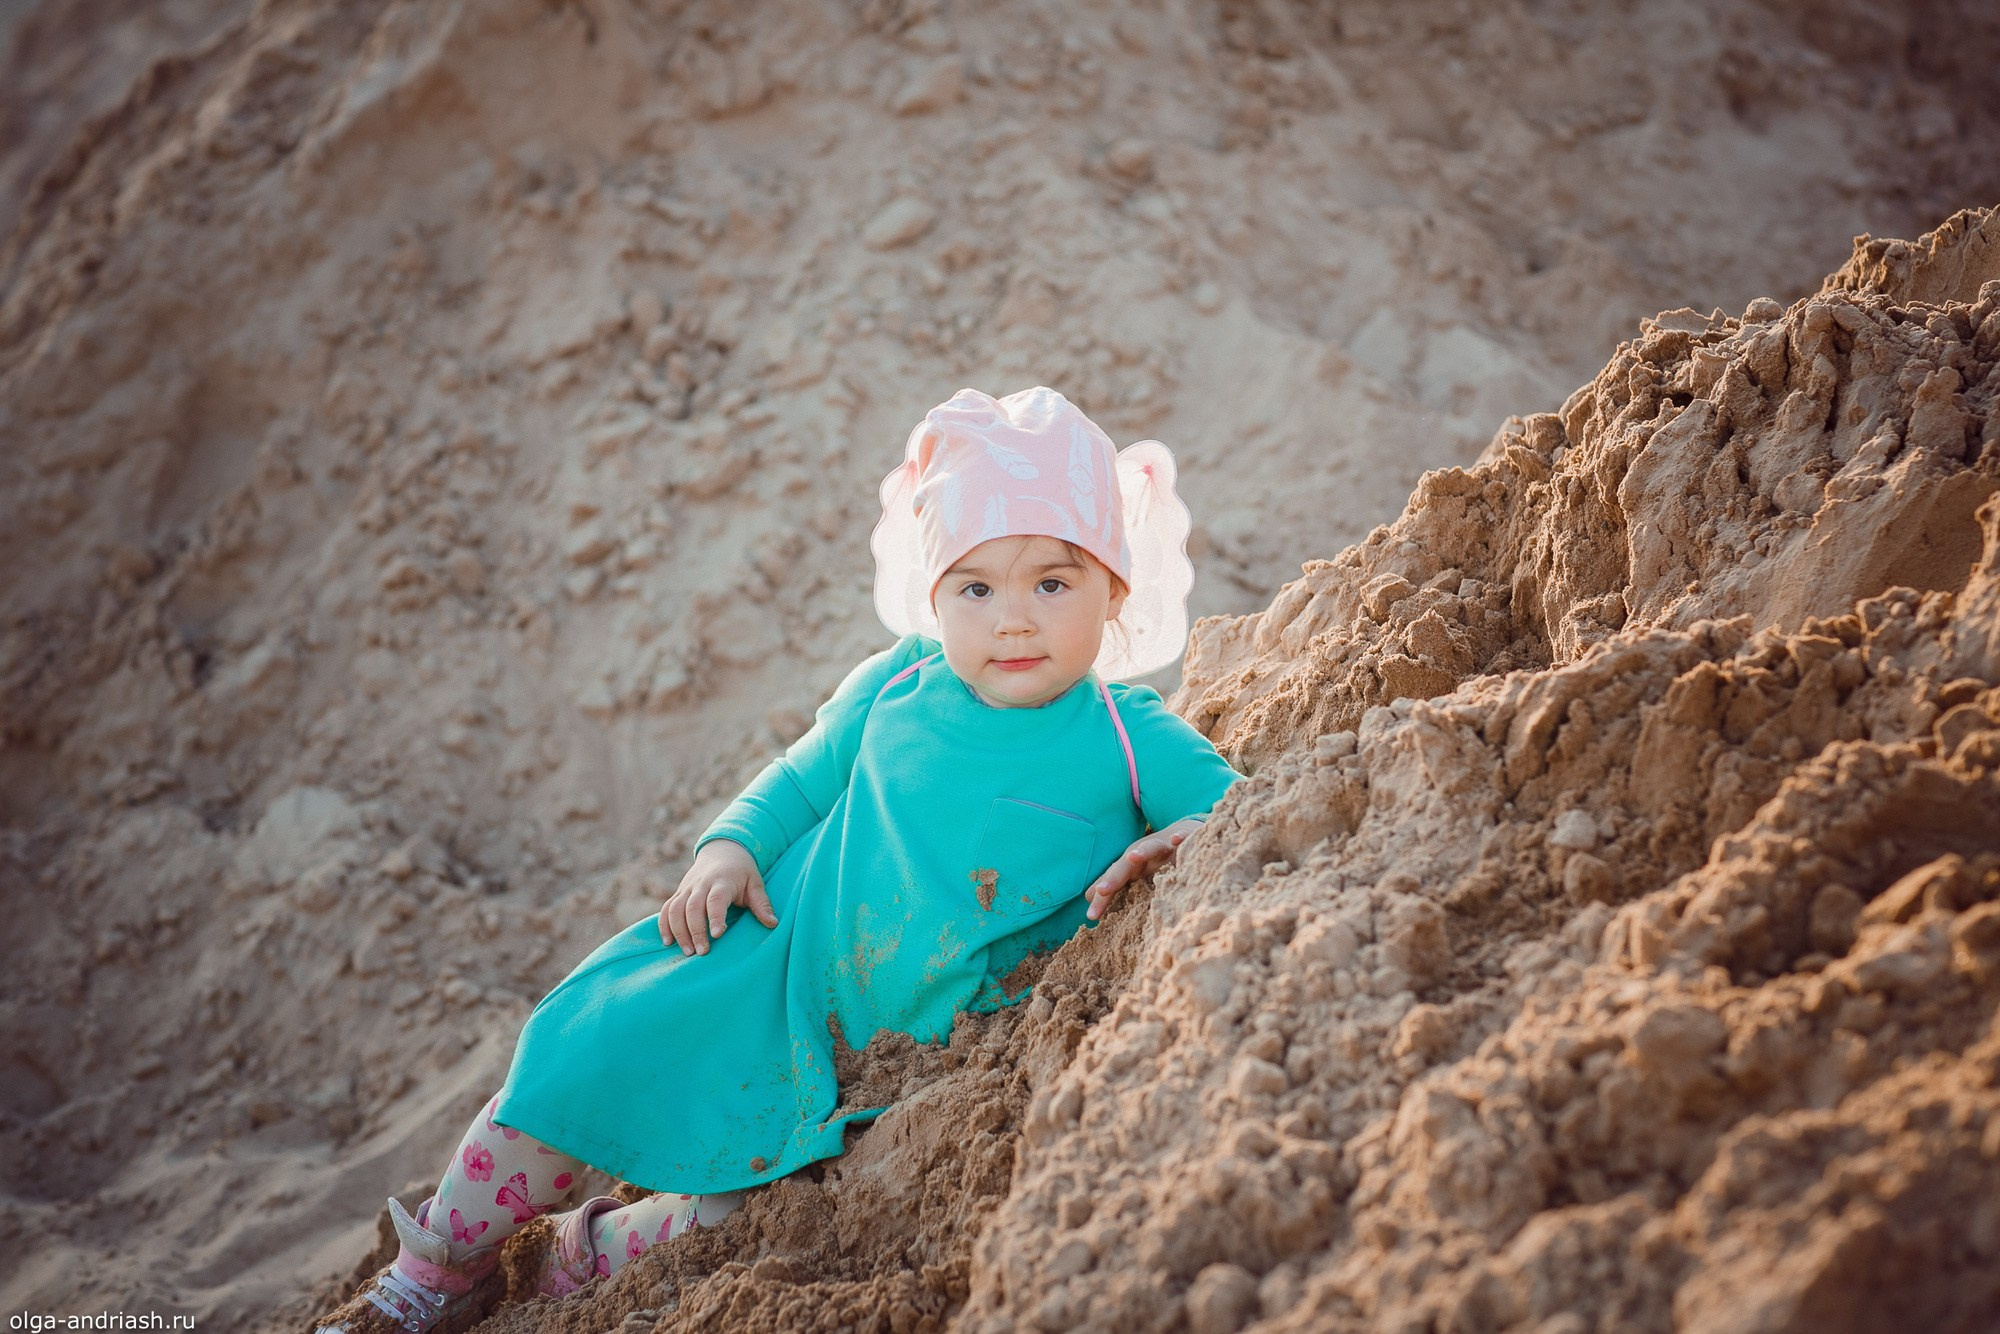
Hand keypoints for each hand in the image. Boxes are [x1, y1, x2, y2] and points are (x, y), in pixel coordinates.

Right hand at [660, 839, 776, 955]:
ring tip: (687, 952)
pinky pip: (666, 909)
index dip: (714, 917)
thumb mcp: (755, 883)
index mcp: (722, 881)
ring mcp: (687, 888)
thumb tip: (773, 924)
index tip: (717, 935)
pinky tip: (668, 942)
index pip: (715, 899)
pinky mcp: (679, 892)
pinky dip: (664, 925)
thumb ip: (762, 904)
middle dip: (695, 931)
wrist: (722, 850)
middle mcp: (701, 884)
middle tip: (702, 953)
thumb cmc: (742, 871)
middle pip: (692, 907)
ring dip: (678, 931)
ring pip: (675, 909)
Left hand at [1083, 818, 1202, 920]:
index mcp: (1132, 866)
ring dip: (1142, 851)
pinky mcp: (1185, 838)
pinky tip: (1177, 839)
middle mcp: (1144, 855)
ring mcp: (1165, 846)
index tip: (1092, 916)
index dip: (1103, 897)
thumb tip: (1088, 897)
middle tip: (1102, 890)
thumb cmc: (1156, 858)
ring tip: (1133, 857)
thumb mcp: (1135, 871)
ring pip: (1152, 847)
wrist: (1183, 832)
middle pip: (1126, 865)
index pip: (1114, 882)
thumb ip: (1114, 883)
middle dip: (1114, 877)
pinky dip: (1180, 838)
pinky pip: (1184, 837)